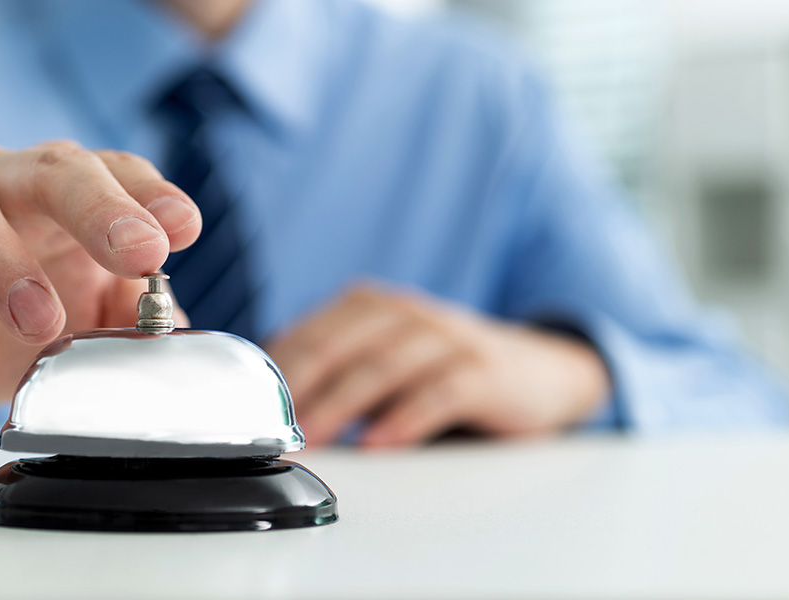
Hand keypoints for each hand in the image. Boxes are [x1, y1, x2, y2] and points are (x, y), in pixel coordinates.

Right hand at [0, 142, 199, 414]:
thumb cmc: (11, 323)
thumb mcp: (84, 323)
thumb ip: (131, 321)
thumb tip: (176, 336)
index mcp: (58, 197)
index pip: (110, 170)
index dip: (147, 193)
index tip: (183, 228)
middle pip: (43, 168)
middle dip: (96, 206)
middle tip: (138, 252)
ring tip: (39, 320)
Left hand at [266, 283, 609, 447]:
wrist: (541, 370)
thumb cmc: (445, 372)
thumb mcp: (384, 363)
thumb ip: (334, 375)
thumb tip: (267, 409)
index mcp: (369, 307)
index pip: (309, 335)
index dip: (275, 374)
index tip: (247, 411)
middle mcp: (405, 313)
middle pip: (339, 346)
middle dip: (299, 388)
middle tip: (271, 428)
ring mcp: (446, 336)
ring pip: (383, 366)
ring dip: (342, 404)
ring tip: (313, 438)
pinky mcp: (484, 370)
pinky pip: (440, 391)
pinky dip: (406, 418)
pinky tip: (380, 443)